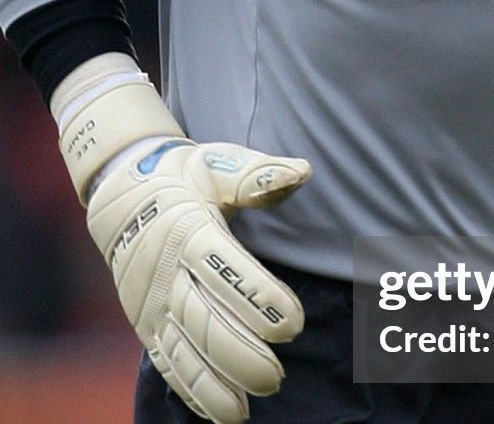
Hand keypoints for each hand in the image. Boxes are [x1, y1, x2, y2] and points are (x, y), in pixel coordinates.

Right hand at [52, 55, 311, 422]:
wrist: (121, 191)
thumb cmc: (184, 176)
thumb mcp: (217, 164)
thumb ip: (257, 175)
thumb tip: (303, 171)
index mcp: (188, 229)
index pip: (224, 270)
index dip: (257, 300)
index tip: (293, 323)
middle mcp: (165, 272)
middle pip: (202, 321)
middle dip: (241, 353)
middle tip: (278, 374)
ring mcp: (150, 303)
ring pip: (183, 349)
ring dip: (217, 381)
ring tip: (253, 403)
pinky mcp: (144, 323)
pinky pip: (167, 361)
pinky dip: (192, 390)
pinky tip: (223, 411)